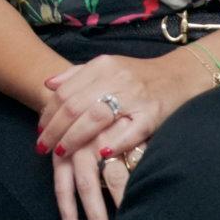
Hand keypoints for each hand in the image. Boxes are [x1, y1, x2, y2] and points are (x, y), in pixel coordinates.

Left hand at [35, 50, 212, 161]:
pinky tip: (99, 154)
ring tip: (61, 152)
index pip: (66, 91)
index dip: (49, 112)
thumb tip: (48, 85)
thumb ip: (77, 75)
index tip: (39, 129)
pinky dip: (113, 143)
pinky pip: (130, 131)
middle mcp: (116, 79)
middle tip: (42, 146)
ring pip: (96, 117)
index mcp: (102, 66)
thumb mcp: (106, 67)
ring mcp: (135, 97)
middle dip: (55, 128)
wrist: (180, 76)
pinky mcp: (153, 115)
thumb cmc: (138, 76)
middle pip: (76, 105)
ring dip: (75, 137)